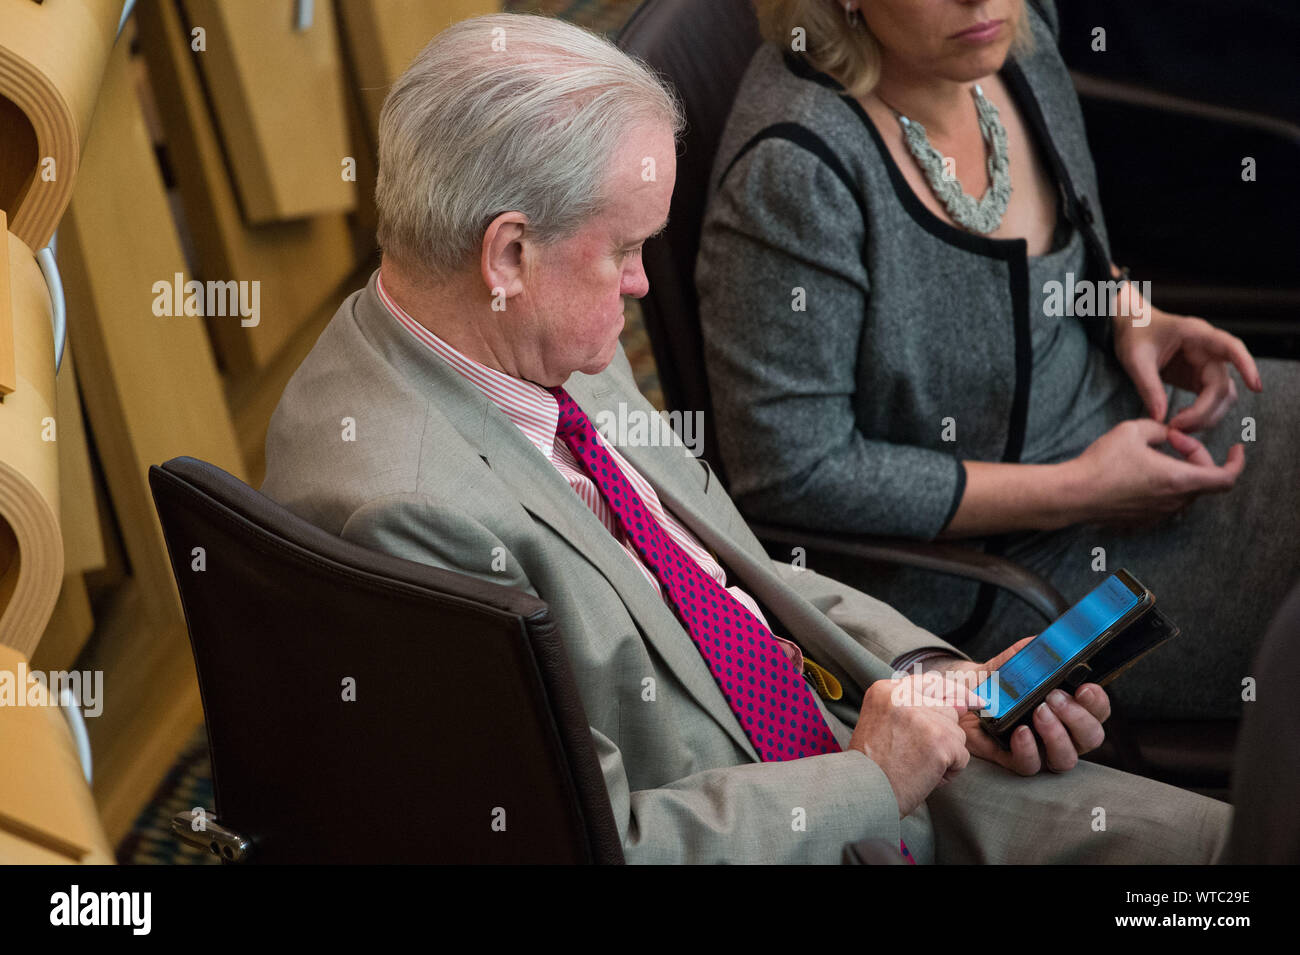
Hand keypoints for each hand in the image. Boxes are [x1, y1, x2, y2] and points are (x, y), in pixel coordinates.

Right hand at [848, 672, 978, 817]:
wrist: (862, 792)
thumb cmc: (871, 765)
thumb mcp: (883, 723)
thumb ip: (916, 708)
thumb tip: (964, 704)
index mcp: (886, 690)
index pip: (931, 682)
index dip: (955, 692)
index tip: (973, 700)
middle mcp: (904, 696)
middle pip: (948, 709)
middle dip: (943, 734)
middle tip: (919, 754)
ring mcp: (924, 716)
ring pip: (956, 733)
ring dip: (943, 754)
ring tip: (914, 765)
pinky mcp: (940, 740)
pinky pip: (961, 756)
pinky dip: (948, 772)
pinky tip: (924, 776)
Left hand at [934, 639, 1110, 773]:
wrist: (966, 691)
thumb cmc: (1000, 678)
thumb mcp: (1017, 658)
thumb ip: (1036, 651)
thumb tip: (1052, 643)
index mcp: (1072, 706)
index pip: (1098, 710)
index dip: (1097, 701)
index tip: (1085, 687)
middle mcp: (1064, 732)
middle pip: (1090, 737)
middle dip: (1077, 717)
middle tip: (1055, 698)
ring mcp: (1043, 750)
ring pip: (1066, 758)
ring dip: (1056, 735)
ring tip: (1039, 712)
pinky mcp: (1017, 760)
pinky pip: (1030, 765)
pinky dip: (1027, 749)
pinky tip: (1019, 731)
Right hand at [1069, 418, 1243, 527]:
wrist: (1074, 494)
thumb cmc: (1102, 463)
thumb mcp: (1133, 430)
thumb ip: (1159, 429)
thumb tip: (1167, 434)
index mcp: (1178, 479)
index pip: (1226, 478)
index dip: (1236, 462)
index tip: (1236, 449)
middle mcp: (1174, 501)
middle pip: (1204, 480)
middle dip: (1196, 455)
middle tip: (1171, 439)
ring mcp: (1159, 513)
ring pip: (1185, 490)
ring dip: (1180, 471)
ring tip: (1154, 455)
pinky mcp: (1143, 520)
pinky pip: (1166, 501)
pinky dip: (1165, 484)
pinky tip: (1141, 472)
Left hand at [1112, 297, 1261, 431]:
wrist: (1132, 329)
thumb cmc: (1134, 335)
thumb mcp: (1135, 359)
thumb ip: (1148, 387)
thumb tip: (1160, 418)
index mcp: (1196, 334)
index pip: (1231, 347)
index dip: (1247, 366)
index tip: (1256, 387)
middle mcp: (1208, 350)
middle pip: (1221, 385)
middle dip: (1204, 411)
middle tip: (1176, 427)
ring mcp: (1206, 365)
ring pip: (1222, 396)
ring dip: (1207, 417)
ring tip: (1178, 428)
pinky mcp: (1200, 379)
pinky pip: (1211, 400)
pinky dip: (1200, 415)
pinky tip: (1181, 422)